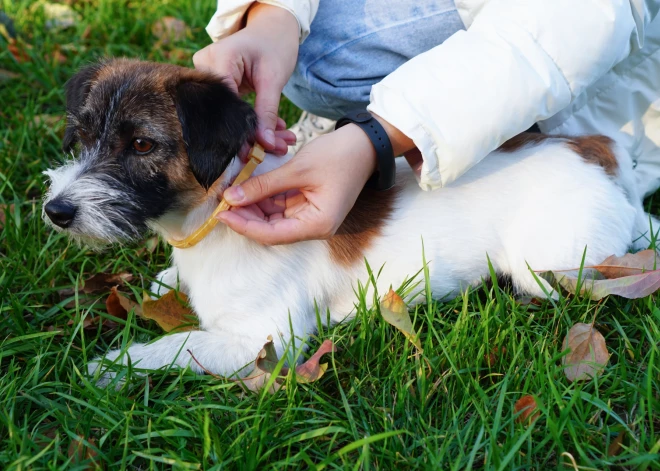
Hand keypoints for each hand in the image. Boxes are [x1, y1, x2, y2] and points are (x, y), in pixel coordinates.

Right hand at [193, 3, 298, 153]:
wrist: (273, 29)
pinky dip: (251, 121)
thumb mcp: (274, 79)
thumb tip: (265, 144)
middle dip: (251, 134)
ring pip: (228, 114)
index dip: (240, 131)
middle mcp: (205, 66)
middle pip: (224, 112)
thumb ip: (268, 112)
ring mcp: (207, 75)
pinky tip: (271, 133)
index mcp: (220, 58)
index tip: (258, 152)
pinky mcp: (215, 85)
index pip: (225, 104)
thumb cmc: (275, 45)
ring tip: (279, 143)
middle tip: (276, 150)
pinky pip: (230, 109)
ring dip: (254, 130)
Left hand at [216, 124, 377, 244]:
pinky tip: (246, 188)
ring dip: (252, 207)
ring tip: (231, 193)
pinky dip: (262, 198)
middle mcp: (314, 226)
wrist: (366, 143)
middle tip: (222, 202)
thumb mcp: (297, 170)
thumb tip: (231, 198)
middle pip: (271, 230)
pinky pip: (279, 206)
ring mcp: (310, 216)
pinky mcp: (307, 204)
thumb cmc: (339, 156)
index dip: (244, 226)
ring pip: (272, 219)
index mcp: (317, 225)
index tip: (221, 214)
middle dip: (245, 217)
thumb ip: (263, 186)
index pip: (272, 234)